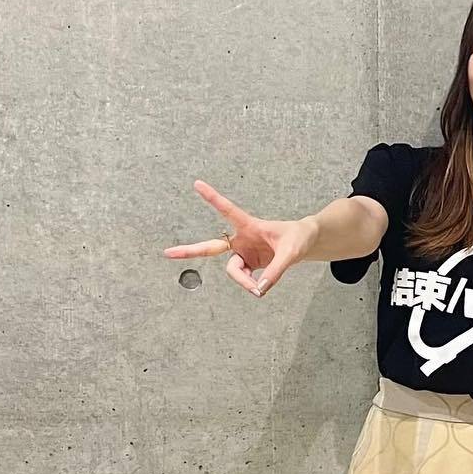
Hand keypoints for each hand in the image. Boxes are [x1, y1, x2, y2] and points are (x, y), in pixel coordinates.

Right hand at [162, 180, 314, 296]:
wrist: (304, 244)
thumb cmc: (297, 239)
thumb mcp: (291, 253)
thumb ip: (276, 271)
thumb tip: (260, 289)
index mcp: (249, 225)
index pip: (228, 210)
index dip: (213, 198)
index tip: (197, 184)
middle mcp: (241, 240)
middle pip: (211, 247)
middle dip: (190, 250)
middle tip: (167, 252)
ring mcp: (244, 253)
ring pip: (233, 271)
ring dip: (243, 281)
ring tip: (258, 289)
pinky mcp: (249, 265)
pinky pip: (244, 278)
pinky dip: (250, 285)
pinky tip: (259, 288)